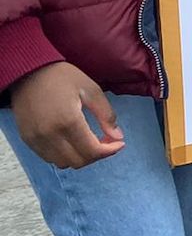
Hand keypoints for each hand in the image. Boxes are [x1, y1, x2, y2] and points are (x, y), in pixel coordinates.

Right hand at [9, 62, 123, 168]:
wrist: (28, 71)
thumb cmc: (62, 77)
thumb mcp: (91, 90)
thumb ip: (106, 115)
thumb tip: (118, 136)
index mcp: (68, 121)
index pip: (92, 151)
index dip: (109, 151)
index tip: (119, 143)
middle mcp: (49, 135)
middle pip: (78, 162)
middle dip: (97, 155)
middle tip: (106, 141)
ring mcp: (36, 139)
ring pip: (63, 163)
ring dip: (80, 157)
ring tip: (90, 141)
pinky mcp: (27, 139)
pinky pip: (49, 158)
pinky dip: (64, 155)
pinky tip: (72, 141)